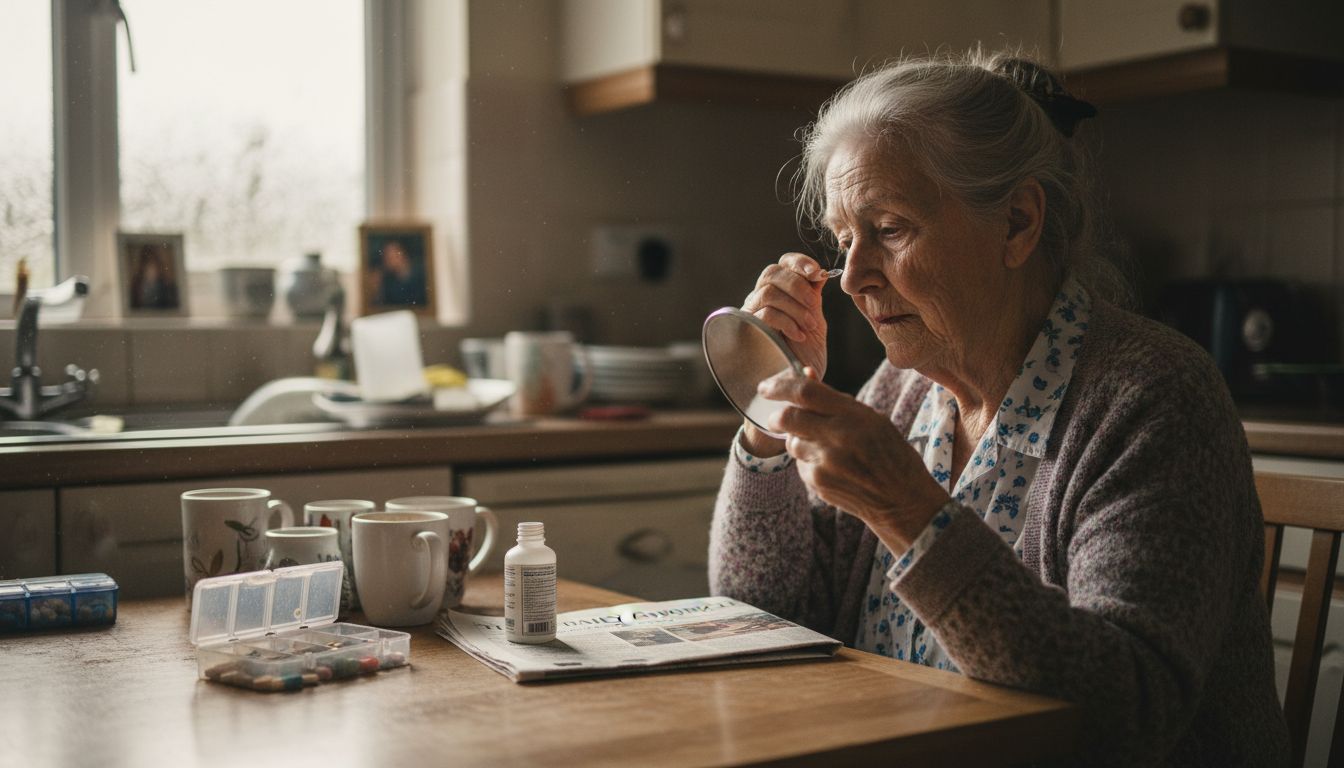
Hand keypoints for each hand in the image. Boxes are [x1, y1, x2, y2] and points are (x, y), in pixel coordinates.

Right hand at [738, 253, 831, 455]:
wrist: (792, 392)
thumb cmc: (802, 359)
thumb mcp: (814, 325)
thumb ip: (814, 299)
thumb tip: (821, 273)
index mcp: (779, 294)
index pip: (782, 264)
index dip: (798, 262)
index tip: (817, 273)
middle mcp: (760, 301)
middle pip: (771, 272)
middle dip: (796, 284)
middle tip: (815, 305)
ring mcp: (750, 316)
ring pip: (767, 292)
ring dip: (794, 306)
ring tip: (809, 327)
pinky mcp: (746, 332)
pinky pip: (764, 314)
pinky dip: (786, 321)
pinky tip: (799, 336)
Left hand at [760, 368, 949, 551]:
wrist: (903, 501)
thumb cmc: (891, 454)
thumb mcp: (872, 420)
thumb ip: (836, 400)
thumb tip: (804, 374)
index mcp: (855, 416)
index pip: (805, 392)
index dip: (780, 386)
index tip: (766, 387)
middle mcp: (838, 437)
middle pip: (787, 417)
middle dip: (776, 416)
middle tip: (776, 417)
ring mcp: (826, 463)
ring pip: (791, 443)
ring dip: (797, 441)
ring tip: (823, 448)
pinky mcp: (819, 483)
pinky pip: (799, 464)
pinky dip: (808, 461)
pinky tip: (831, 468)